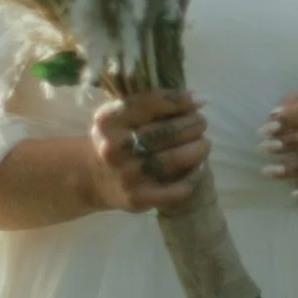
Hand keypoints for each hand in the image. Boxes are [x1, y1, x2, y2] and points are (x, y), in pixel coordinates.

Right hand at [90, 88, 209, 213]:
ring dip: (198, 148)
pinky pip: (176, 189)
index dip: (179, 100)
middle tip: (202, 123)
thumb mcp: (123, 115)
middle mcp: (113, 148)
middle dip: (192, 125)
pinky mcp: (137, 199)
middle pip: (165, 132)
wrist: (93, 178)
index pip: (149, 103)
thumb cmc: (119, 138)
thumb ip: (153, 103)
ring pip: (173, 159)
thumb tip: (198, 99)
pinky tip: (199, 167)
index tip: (199, 100)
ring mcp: (126, 175)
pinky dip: (194, 176)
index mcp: (108, 120)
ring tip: (204, 143)